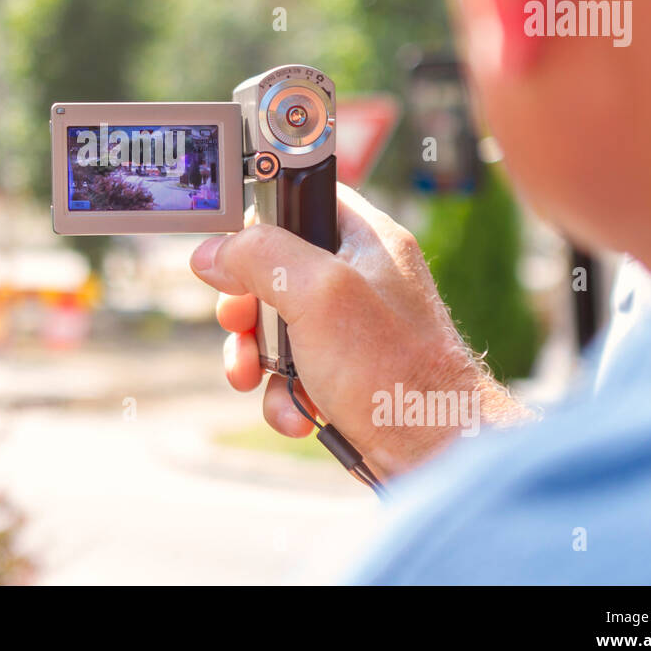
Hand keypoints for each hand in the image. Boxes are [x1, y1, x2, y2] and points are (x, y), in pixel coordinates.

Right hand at [190, 183, 530, 477]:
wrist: (436, 454)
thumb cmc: (395, 371)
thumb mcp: (320, 295)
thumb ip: (262, 257)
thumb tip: (213, 252)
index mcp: (366, 239)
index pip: (300, 196)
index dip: (259, 220)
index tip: (233, 253)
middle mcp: (359, 276)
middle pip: (272, 267)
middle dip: (244, 305)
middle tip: (238, 324)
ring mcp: (349, 327)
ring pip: (273, 324)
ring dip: (255, 358)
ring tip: (255, 379)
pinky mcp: (341, 370)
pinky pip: (289, 370)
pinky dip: (282, 394)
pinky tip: (298, 412)